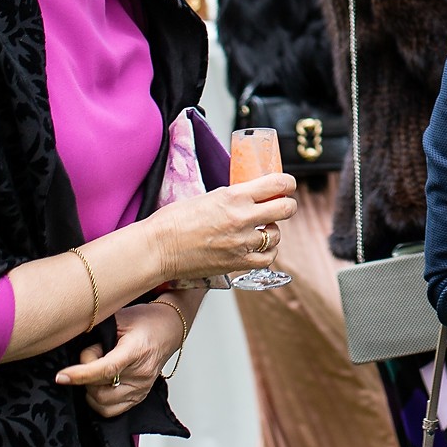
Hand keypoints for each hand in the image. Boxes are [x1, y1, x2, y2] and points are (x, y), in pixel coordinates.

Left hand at [55, 300, 182, 417]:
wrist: (169, 329)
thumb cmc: (147, 321)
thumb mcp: (121, 318)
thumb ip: (98, 334)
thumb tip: (76, 349)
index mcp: (136, 350)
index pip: (106, 369)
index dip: (80, 374)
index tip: (61, 376)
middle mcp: (141, 374)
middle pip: (100, 389)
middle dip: (85, 375)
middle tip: (91, 356)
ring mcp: (141, 388)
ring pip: (103, 404)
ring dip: (90, 390)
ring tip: (97, 371)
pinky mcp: (140, 397)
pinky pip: (112, 411)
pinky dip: (99, 401)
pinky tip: (99, 385)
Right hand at [153, 176, 297, 282]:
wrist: (158, 248)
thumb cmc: (174, 220)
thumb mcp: (209, 196)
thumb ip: (234, 196)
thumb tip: (252, 195)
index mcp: (234, 196)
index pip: (277, 183)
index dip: (287, 182)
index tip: (286, 184)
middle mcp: (242, 219)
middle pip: (286, 208)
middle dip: (287, 204)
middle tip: (281, 204)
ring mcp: (241, 243)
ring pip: (277, 235)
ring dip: (273, 230)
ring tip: (261, 228)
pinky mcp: (237, 264)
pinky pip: (268, 258)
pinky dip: (268, 252)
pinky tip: (259, 247)